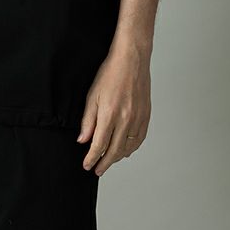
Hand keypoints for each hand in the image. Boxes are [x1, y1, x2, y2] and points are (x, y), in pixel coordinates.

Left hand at [77, 43, 151, 176]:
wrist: (132, 60)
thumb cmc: (110, 74)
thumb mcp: (92, 96)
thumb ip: (88, 121)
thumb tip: (83, 140)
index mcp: (110, 115)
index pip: (99, 146)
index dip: (92, 158)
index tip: (87, 165)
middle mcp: (126, 120)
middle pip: (114, 151)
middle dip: (104, 163)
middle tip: (97, 170)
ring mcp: (138, 118)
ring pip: (128, 147)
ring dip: (118, 157)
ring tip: (109, 160)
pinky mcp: (146, 115)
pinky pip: (139, 139)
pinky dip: (132, 148)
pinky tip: (125, 150)